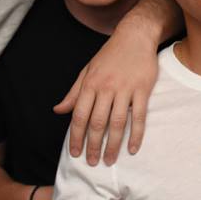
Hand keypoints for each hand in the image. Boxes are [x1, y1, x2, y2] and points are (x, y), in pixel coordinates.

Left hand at [54, 28, 157, 165]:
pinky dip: (136, 134)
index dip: (76, 136)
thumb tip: (58, 111)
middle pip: (97, 122)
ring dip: (113, 144)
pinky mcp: (142, 89)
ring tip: (110, 160)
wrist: (134, 36)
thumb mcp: (87, 71)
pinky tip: (132, 148)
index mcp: (90, 84)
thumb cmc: (110, 55)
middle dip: (93, 145)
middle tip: (92, 163)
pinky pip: (139, 116)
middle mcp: (106, 87)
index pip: (80, 115)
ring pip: (117, 122)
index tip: (75, 153)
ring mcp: (125, 89)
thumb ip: (74, 93)